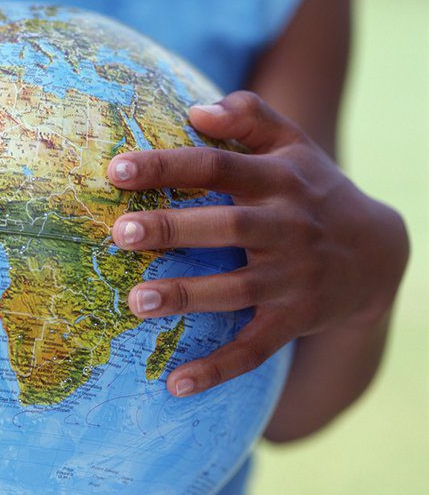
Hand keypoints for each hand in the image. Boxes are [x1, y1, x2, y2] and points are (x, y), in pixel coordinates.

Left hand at [108, 91, 407, 397]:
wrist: (379, 253)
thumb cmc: (314, 190)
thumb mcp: (293, 145)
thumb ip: (251, 117)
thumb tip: (196, 110)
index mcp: (279, 180)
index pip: (218, 166)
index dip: (169, 166)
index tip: (116, 170)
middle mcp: (288, 227)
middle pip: (228, 226)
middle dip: (174, 229)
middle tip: (120, 233)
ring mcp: (294, 278)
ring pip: (238, 289)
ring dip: (187, 296)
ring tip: (135, 302)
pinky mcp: (296, 319)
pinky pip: (256, 349)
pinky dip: (219, 368)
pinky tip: (176, 384)